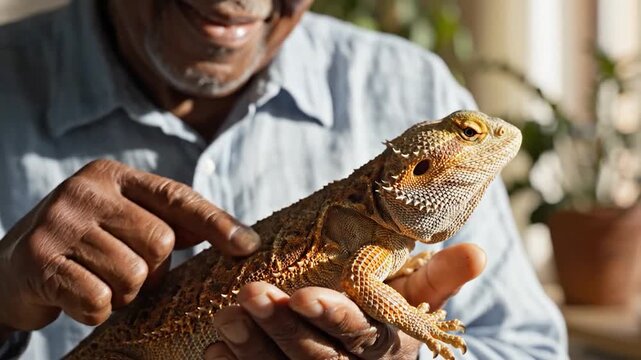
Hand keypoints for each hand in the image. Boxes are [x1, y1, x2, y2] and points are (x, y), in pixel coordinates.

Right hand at [0, 159, 259, 333]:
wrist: (10, 267)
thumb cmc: (87, 244)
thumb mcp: (127, 220)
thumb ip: (175, 222)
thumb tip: (240, 238)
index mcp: (114, 176)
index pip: (178, 198)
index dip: (217, 223)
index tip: (248, 247)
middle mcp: (85, 191)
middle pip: (161, 242)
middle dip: (154, 271)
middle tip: (128, 271)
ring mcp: (59, 223)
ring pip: (133, 276)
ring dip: (125, 293)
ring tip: (102, 282)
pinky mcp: (39, 261)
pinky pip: (99, 300)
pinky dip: (98, 310)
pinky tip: (80, 296)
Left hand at [205, 243, 485, 358]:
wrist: (374, 358)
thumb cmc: (395, 317)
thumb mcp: (419, 298)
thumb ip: (442, 278)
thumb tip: (479, 250)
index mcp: (389, 351)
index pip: (360, 337)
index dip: (331, 318)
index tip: (301, 295)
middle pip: (316, 358)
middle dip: (282, 328)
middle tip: (248, 294)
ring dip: (253, 347)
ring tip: (227, 315)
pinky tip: (216, 348)